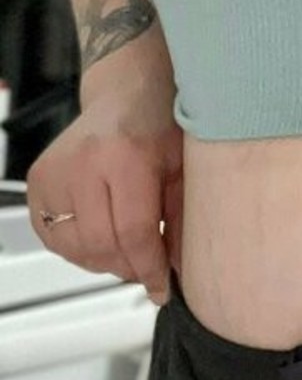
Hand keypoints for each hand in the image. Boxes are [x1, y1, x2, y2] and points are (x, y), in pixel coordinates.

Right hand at [26, 81, 183, 305]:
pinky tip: (103, 234)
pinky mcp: (38, 182)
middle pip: (102, 245)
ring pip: (76, 248)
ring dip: (105, 261)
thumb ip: (183, 219)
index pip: (134, 232)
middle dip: (129, 267)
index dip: (151, 268)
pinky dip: (80, 248)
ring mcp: (54, 173)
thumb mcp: (184, 168)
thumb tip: (181, 272)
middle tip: (149, 267)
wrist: (126, 92)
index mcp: (123, 156)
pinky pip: (55, 238)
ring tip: (129, 247)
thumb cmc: (159, 123)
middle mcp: (82, 164)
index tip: (163, 287)